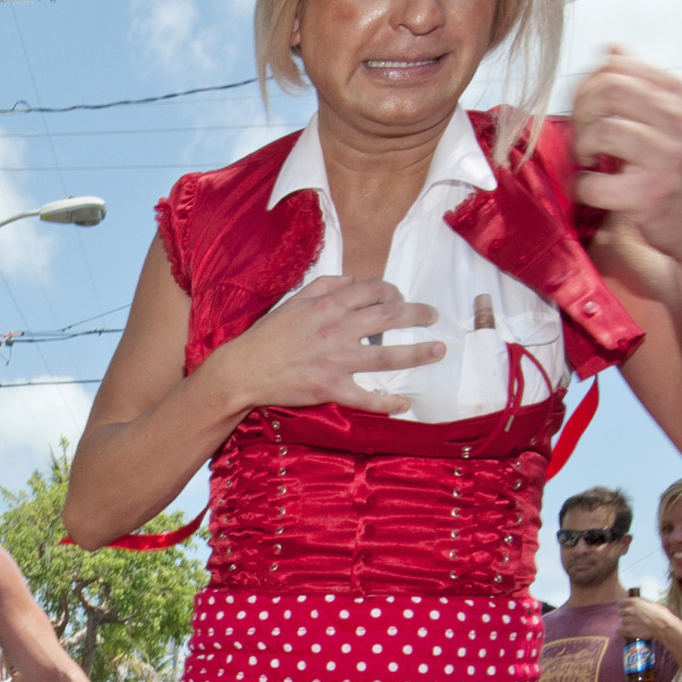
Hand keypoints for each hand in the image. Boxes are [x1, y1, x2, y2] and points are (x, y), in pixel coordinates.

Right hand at [203, 273, 439, 417]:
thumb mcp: (293, 301)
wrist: (244, 370)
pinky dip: (388, 402)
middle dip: (416, 314)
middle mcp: (338, 330)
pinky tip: (404, 403)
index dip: (392, 291)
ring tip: (438, 350)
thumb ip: (323, 286)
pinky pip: (366, 397)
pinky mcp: (332, 388)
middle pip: (389, 316)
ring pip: (388, 356)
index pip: (371, 291)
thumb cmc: (266, 336)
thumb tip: (351, 279)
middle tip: (432, 317)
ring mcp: (337, 361)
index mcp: (328, 306)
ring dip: (418, 353)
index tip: (401, 297)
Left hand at [572, 48, 681, 267]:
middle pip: (609, 91)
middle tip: (582, 136)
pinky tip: (593, 189)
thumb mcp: (666, 114)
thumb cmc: (673, 162)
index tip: (586, 111)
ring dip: (581, 147)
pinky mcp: (651, 194)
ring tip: (588, 161)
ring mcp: (667, 156)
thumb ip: (638, 82)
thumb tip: (611, 48)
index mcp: (676, 92)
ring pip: (603, 131)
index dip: (587, 87)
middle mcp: (677, 119)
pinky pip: (595, 183)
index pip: (615, 67)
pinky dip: (583, 188)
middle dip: (582, 113)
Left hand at [615, 595, 681, 644]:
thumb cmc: (661, 614)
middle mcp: (628, 610)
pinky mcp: (628, 631)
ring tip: (632, 625)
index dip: (623, 605)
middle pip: (620, 612)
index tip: (626, 607)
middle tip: (632, 617)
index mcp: (634, 602)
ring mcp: (627, 622)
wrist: (663, 626)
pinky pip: (619, 630)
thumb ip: (640, 605)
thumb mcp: (650, 604)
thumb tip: (638, 606)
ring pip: (621, 621)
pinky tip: (627, 630)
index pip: (620, 602)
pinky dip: (622, 630)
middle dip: (625, 614)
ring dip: (625, 623)